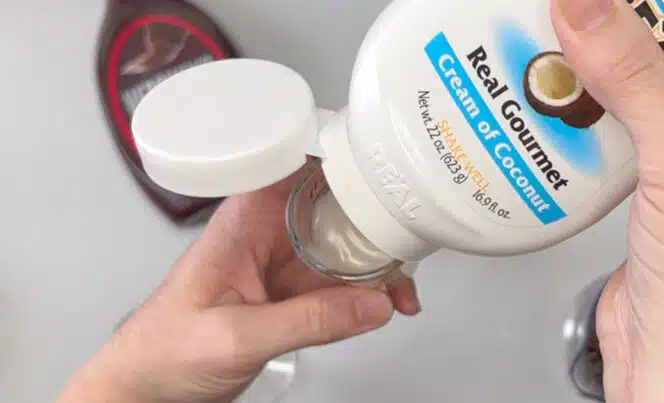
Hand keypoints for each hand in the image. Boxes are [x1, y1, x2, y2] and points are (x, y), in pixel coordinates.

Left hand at [57, 166, 420, 402]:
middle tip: (406, 250)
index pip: (299, 167)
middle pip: (335, 209)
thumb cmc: (163, 349)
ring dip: (377, 267)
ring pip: (344, 249)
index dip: (342, 158)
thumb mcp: (237, 336)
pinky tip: (383, 305)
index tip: (383, 167)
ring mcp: (283, 263)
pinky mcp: (292, 293)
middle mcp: (268, 232)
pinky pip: (339, 285)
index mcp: (245, 220)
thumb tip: (372, 304)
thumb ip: (308, 322)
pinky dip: (367, 295)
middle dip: (376, 227)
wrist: (147, 386)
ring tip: (402, 291)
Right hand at [552, 0, 663, 400]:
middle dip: (631, 32)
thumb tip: (591, 14)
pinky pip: (609, 132)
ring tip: (561, 47)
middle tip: (586, 13)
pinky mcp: (639, 185)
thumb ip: (642, 86)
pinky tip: (554, 108)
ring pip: (639, 92)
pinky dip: (578, 118)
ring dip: (597, 75)